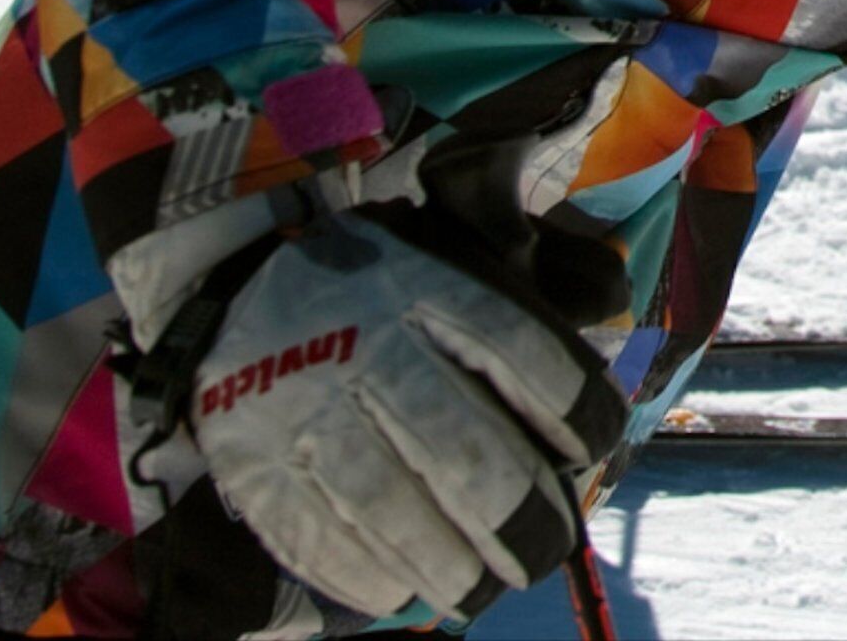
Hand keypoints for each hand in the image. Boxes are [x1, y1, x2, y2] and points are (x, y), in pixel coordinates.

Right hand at [182, 208, 625, 620]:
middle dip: (517, 519)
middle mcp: (363, 342)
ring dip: (448, 565)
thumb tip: (612, 294)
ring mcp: (299, 404)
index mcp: (424, 284)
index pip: (520, 348)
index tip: (593, 446)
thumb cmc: (374, 292)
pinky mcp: (249, 458)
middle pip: (459, 449)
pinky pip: (317, 536)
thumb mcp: (448, 256)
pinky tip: (402, 588)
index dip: (572, 407)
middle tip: (543, 555)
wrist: (233, 290)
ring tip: (480, 589)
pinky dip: (368, 575)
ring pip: (388, 505)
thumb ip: (526, 285)